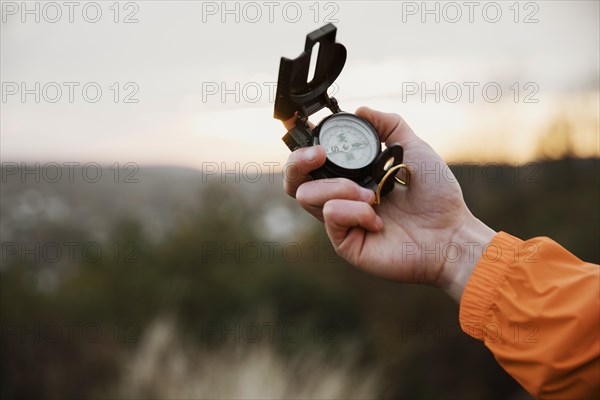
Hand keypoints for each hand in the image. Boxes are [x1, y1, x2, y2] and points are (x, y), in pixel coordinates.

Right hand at [283, 107, 495, 301]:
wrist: (451, 233)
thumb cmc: (436, 196)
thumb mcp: (414, 149)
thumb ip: (389, 125)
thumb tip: (360, 110)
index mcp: (351, 178)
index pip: (311, 163)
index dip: (300, 147)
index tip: (304, 127)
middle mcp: (341, 199)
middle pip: (294, 181)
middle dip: (298, 162)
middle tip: (321, 154)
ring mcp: (341, 222)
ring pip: (307, 196)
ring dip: (338, 188)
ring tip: (372, 195)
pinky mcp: (345, 243)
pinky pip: (330, 216)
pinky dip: (354, 211)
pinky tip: (378, 219)